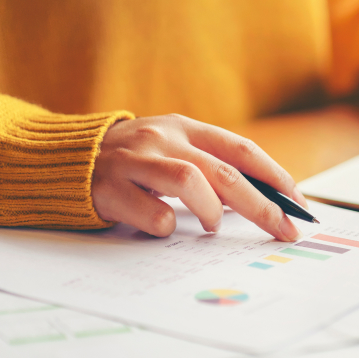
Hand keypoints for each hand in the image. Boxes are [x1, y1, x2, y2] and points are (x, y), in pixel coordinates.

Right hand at [92, 114, 306, 239]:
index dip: (274, 176)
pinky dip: (166, 227)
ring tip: (213, 226)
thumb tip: (262, 199)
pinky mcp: (109, 187)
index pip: (241, 150)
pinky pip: (153, 214)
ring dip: (212, 212)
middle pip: (226, 173)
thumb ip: (207, 165)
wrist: (60, 158)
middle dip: (263, 206)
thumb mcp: (170, 148)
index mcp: (184, 127)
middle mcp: (163, 138)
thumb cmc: (130, 160)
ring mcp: (135, 161)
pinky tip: (162, 227)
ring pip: (192, 183)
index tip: (298, 202)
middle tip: (285, 230)